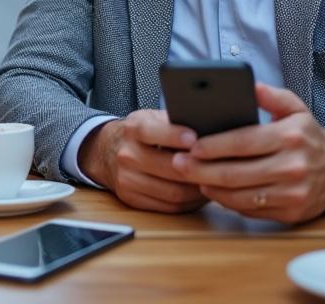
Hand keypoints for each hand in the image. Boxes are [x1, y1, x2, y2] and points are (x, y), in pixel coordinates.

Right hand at [78, 110, 206, 213]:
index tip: (195, 138)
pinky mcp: (132, 199)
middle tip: (220, 167)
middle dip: (198, 170)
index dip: (175, 136)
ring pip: (173, 192)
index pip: (153, 132)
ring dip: (198, 190)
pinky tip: (199, 193)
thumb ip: (173, 121)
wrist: (105, 151)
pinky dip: (189, 203)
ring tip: (214, 182)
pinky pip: (168, 207)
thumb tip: (207, 128)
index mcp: (133, 130)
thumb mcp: (150, 118)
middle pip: (170, 168)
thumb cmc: (138, 134)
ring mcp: (128, 180)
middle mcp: (127, 155)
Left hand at [170, 83, 324, 222]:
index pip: (243, 142)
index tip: (192, 146)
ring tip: (192, 177)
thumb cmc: (308, 137)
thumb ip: (272, 96)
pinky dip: (228, 201)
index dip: (214, 146)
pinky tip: (215, 191)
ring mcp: (292, 193)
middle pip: (236, 172)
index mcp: (290, 137)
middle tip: (179, 163)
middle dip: (201, 169)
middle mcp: (292, 167)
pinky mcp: (290, 212)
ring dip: (211, 187)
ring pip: (240, 195)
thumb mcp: (296, 109)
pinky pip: (250, 209)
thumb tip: (250, 85)